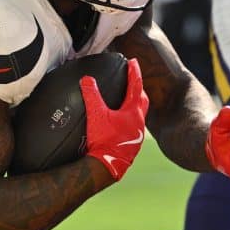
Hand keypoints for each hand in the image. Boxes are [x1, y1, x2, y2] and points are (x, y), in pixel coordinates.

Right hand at [80, 57, 148, 180]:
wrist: (107, 167)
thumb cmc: (104, 141)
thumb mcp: (95, 115)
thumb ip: (91, 95)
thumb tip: (87, 79)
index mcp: (132, 112)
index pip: (135, 86)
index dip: (134, 72)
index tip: (133, 62)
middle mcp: (138, 123)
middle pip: (142, 101)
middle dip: (138, 89)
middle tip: (133, 80)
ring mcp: (136, 136)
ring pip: (139, 115)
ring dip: (135, 105)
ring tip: (127, 101)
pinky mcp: (131, 146)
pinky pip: (133, 127)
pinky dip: (129, 120)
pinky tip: (120, 124)